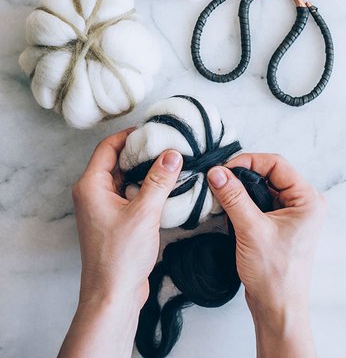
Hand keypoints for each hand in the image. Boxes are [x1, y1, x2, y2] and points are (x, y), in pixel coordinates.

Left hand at [58, 130, 182, 357]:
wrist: (112, 296)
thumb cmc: (120, 257)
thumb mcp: (144, 214)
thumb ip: (159, 181)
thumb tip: (172, 154)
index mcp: (91, 186)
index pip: (108, 147)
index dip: (129, 135)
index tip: (151, 130)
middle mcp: (93, 194)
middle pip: (116, 161)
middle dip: (140, 152)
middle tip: (165, 143)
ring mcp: (103, 208)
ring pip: (124, 179)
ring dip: (145, 171)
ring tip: (170, 162)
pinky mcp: (114, 221)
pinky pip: (129, 195)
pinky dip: (145, 188)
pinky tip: (166, 186)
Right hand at [207, 153, 325, 357]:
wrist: (277, 307)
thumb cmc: (273, 274)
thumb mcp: (251, 230)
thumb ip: (233, 197)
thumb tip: (216, 172)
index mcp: (307, 200)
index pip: (276, 164)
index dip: (248, 161)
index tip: (223, 169)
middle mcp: (303, 202)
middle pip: (269, 173)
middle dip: (242, 174)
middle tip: (218, 178)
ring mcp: (292, 213)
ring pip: (263, 186)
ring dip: (241, 187)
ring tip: (220, 189)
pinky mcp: (280, 222)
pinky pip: (260, 200)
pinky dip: (243, 199)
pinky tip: (228, 203)